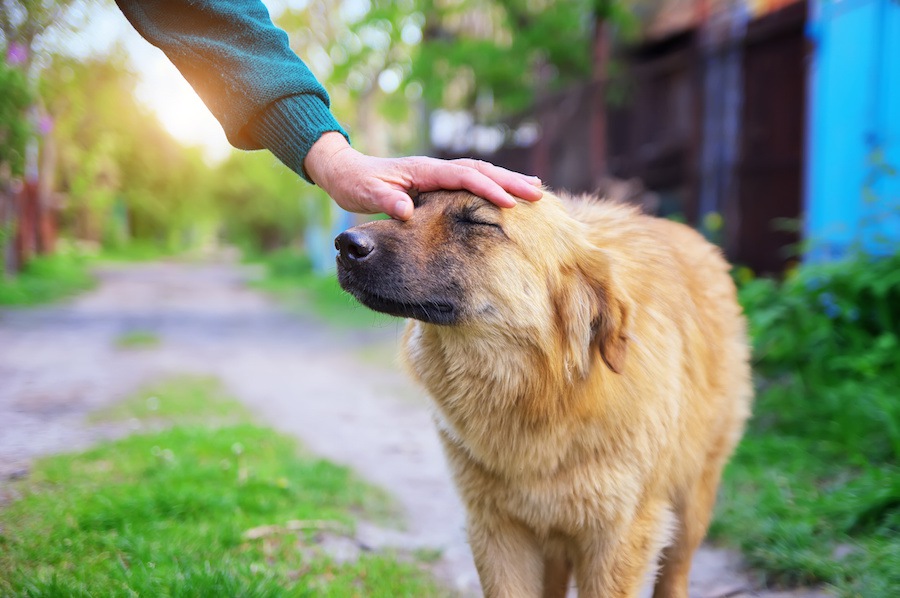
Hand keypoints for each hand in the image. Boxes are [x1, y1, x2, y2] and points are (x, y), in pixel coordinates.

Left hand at [304, 132, 542, 219]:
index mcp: (423, 171)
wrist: (345, 171)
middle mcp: (435, 168)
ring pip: (479, 173)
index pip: (463, 177)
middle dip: (509, 181)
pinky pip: (470, 181)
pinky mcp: (436, 181)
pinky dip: (491, 184)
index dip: (487, 188)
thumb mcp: (366, 195)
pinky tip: (506, 194)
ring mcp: (437, 173)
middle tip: (538, 193)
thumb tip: (405, 210)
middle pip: (480, 170)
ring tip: (534, 190)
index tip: (510, 203)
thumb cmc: (355, 184)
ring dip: (506, 180)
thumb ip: (385, 202)